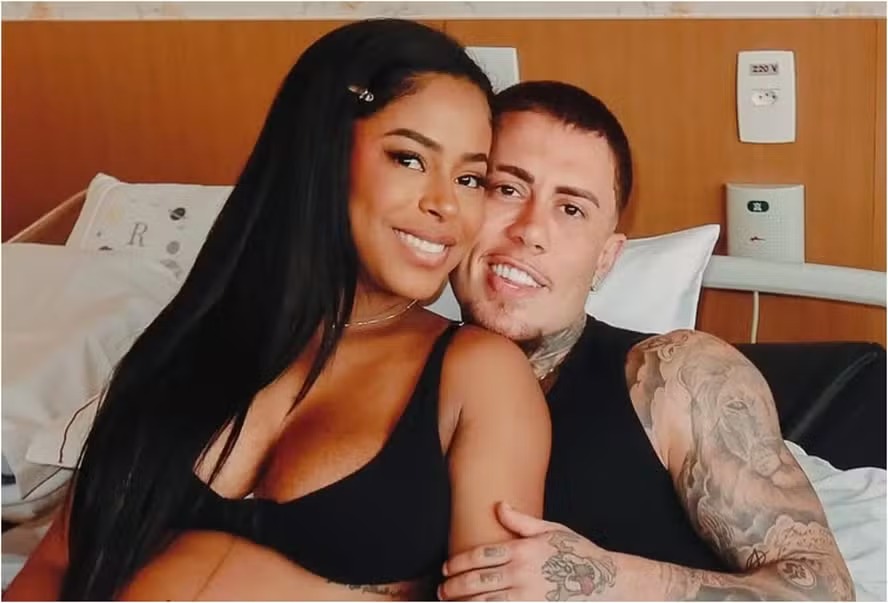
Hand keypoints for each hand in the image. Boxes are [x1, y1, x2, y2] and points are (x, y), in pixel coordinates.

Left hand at [438, 502, 618, 600]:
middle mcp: (522, 574)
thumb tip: (499, 505)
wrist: (606, 582)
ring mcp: (528, 597)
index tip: (446, 567)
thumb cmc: (578, 554)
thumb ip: (521, 521)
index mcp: (523, 550)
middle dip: (455, 586)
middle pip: (478, 581)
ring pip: (486, 602)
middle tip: (442, 589)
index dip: (459, 562)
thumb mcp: (552, 530)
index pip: (481, 555)